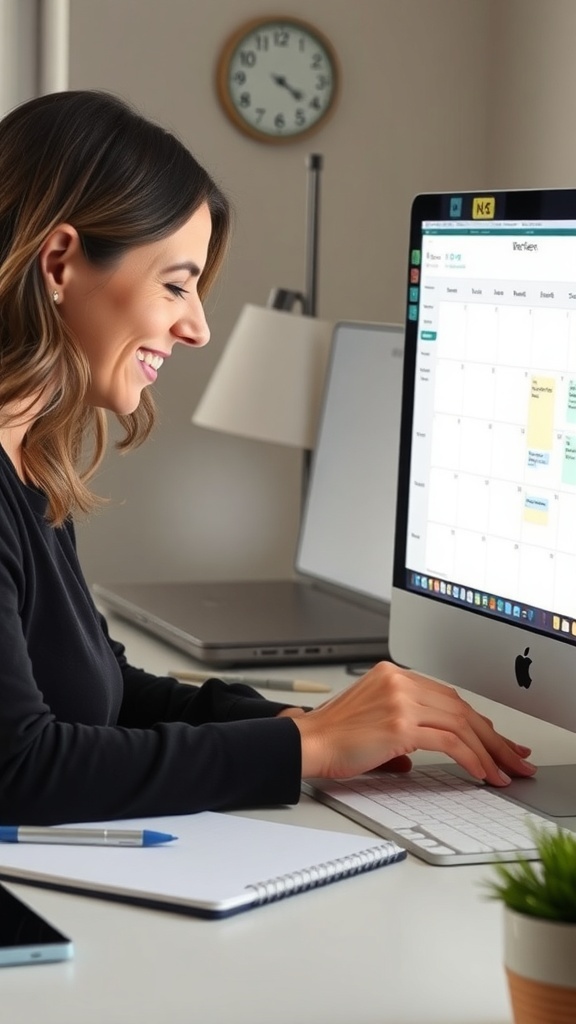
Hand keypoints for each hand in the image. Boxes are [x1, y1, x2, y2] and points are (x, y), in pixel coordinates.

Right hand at [293, 661, 535, 785]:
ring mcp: (401, 700)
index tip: (498, 740)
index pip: (448, 696)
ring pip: (461, 724)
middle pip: (461, 707)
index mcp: (393, 674)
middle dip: (493, 737)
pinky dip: (471, 759)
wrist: (305, 743)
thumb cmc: (332, 738)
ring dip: (488, 752)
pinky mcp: (401, 724)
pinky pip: (450, 742)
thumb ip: (403, 730)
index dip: (478, 720)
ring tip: (502, 773)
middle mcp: (399, 681)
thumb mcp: (373, 721)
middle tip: (514, 758)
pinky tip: (481, 773)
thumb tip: (423, 755)